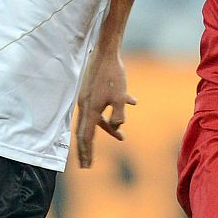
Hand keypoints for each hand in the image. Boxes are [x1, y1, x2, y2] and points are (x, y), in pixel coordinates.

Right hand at [74, 48, 135, 167]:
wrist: (106, 52)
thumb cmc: (113, 75)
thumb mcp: (119, 97)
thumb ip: (118, 116)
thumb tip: (117, 128)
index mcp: (90, 110)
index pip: (87, 137)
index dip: (87, 152)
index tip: (87, 166)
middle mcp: (85, 106)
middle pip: (86, 132)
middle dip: (89, 149)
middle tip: (88, 164)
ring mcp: (87, 98)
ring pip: (96, 119)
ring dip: (109, 129)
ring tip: (122, 137)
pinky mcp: (92, 91)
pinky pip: (102, 105)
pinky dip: (114, 108)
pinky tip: (132, 102)